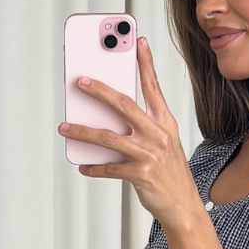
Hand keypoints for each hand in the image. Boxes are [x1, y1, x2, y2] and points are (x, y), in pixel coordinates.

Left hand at [58, 39, 201, 230]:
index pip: (153, 87)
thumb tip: (107, 117)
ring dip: (82, 131)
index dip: (145, 63)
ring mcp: (149, 155)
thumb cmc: (170, 174)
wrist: (183, 206)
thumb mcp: (164, 144)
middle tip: (81, 81)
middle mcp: (158, 135)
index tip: (138, 42)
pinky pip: (109, 168)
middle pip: (124, 105)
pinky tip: (83, 164)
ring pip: (108, 137)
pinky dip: (93, 167)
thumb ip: (142, 126)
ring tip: (65, 127)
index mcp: (164, 123)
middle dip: (99, 91)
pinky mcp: (141, 175)